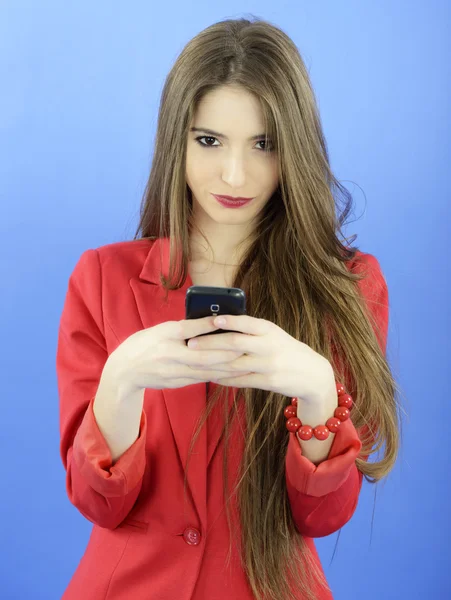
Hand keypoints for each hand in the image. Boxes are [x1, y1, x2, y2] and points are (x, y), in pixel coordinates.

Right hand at [107, 316, 243, 391]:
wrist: (124, 370)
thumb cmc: (145, 344)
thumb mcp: (160, 330)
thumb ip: (183, 328)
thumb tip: (211, 322)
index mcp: (163, 335)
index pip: (187, 328)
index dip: (206, 324)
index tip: (223, 319)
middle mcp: (168, 353)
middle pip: (201, 353)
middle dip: (225, 350)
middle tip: (245, 345)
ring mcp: (172, 370)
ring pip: (203, 369)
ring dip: (225, 366)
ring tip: (243, 361)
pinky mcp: (175, 382)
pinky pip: (199, 378)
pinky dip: (216, 375)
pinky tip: (230, 373)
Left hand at [186, 314, 334, 402]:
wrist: (312, 374)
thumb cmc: (286, 349)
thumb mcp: (274, 335)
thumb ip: (251, 330)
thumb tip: (219, 324)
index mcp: (270, 330)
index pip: (247, 322)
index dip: (230, 321)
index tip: (211, 319)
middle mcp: (269, 346)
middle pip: (235, 343)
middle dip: (210, 343)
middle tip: (190, 342)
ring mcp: (268, 365)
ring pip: (234, 364)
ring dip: (211, 363)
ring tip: (193, 361)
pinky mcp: (268, 382)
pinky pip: (240, 380)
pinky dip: (223, 378)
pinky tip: (210, 376)